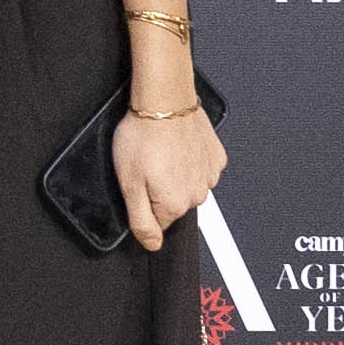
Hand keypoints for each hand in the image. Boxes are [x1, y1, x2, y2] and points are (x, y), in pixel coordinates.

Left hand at [112, 102, 220, 252]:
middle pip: (173, 203)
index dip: (142, 201)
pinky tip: (177, 145)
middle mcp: (197, 193)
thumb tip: (151, 244)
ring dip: (175, 173)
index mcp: (174, 204)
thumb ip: (140, 221)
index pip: (157, 221)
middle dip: (158, 188)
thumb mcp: (128, 184)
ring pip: (187, 185)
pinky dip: (190, 159)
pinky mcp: (215, 155)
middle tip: (147, 163)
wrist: (165, 100)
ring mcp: (209, 174)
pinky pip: (201, 167)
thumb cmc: (144, 135)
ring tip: (161, 151)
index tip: (139, 181)